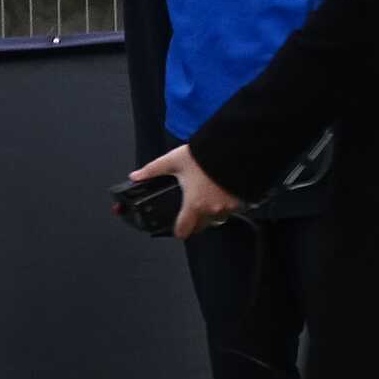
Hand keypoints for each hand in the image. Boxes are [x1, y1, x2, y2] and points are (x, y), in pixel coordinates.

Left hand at [130, 145, 244, 237]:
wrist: (234, 148)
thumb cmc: (204, 156)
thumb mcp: (174, 161)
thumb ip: (153, 170)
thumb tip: (136, 176)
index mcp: (194, 204)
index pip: (183, 230)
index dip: (177, 231)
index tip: (176, 229)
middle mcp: (212, 209)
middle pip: (201, 226)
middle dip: (195, 221)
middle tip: (190, 209)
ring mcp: (229, 206)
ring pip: (218, 218)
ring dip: (211, 211)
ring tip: (206, 196)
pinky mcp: (242, 200)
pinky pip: (232, 208)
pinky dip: (225, 203)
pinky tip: (220, 191)